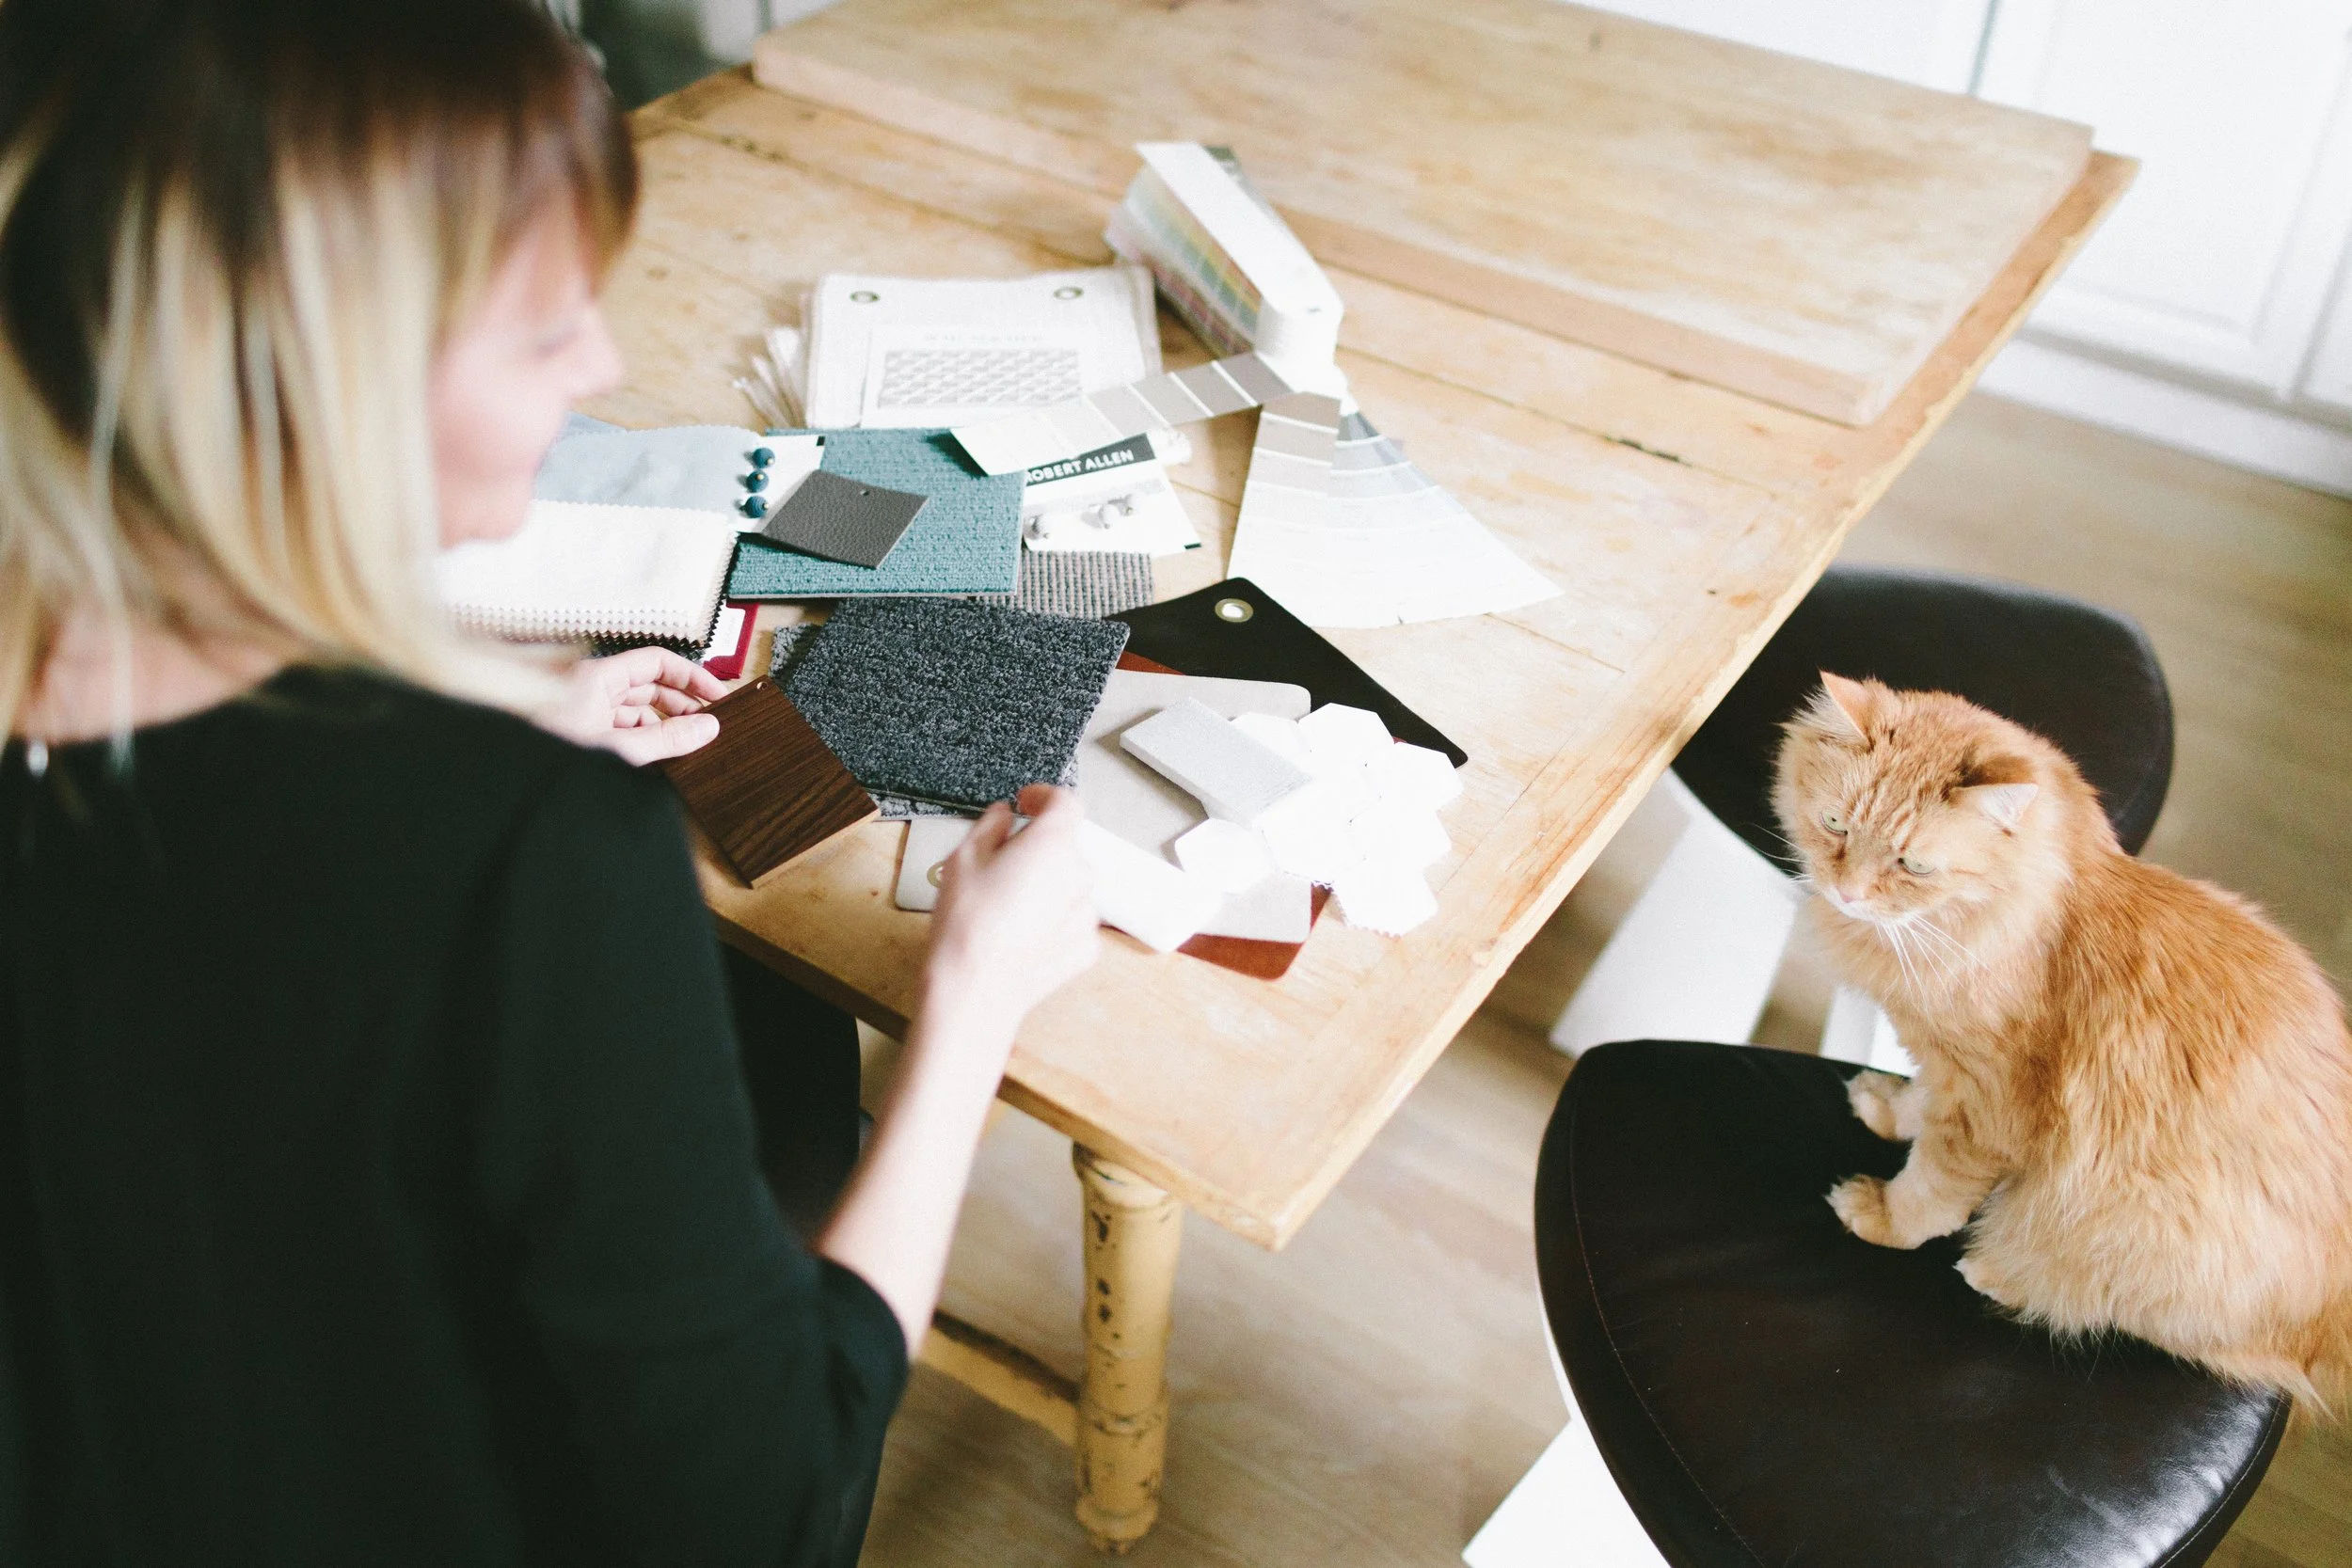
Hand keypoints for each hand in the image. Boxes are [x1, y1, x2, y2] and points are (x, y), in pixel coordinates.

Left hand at [545, 647, 726, 763]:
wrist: (507, 777)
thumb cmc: (548, 754)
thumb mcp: (618, 749)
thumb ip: (667, 739)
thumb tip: (708, 728)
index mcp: (598, 677)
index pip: (657, 662)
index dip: (691, 675)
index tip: (717, 695)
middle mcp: (591, 687)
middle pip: (649, 684)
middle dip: (681, 702)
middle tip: (708, 723)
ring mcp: (584, 709)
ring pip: (635, 708)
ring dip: (663, 722)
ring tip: (688, 742)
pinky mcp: (580, 731)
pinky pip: (621, 727)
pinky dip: (643, 737)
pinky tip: (659, 754)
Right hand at [922, 785, 1100, 1047]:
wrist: (975, 989)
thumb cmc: (967, 924)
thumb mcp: (963, 857)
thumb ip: (991, 824)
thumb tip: (1004, 815)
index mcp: (1053, 843)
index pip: (1065, 801)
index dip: (1043, 796)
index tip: (1026, 802)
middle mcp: (1080, 874)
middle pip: (1065, 846)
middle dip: (1038, 847)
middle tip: (1001, 862)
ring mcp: (1087, 913)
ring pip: (1070, 884)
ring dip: (1047, 884)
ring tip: (1007, 904)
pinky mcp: (1086, 946)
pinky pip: (1071, 919)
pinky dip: (1052, 919)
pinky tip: (1020, 932)